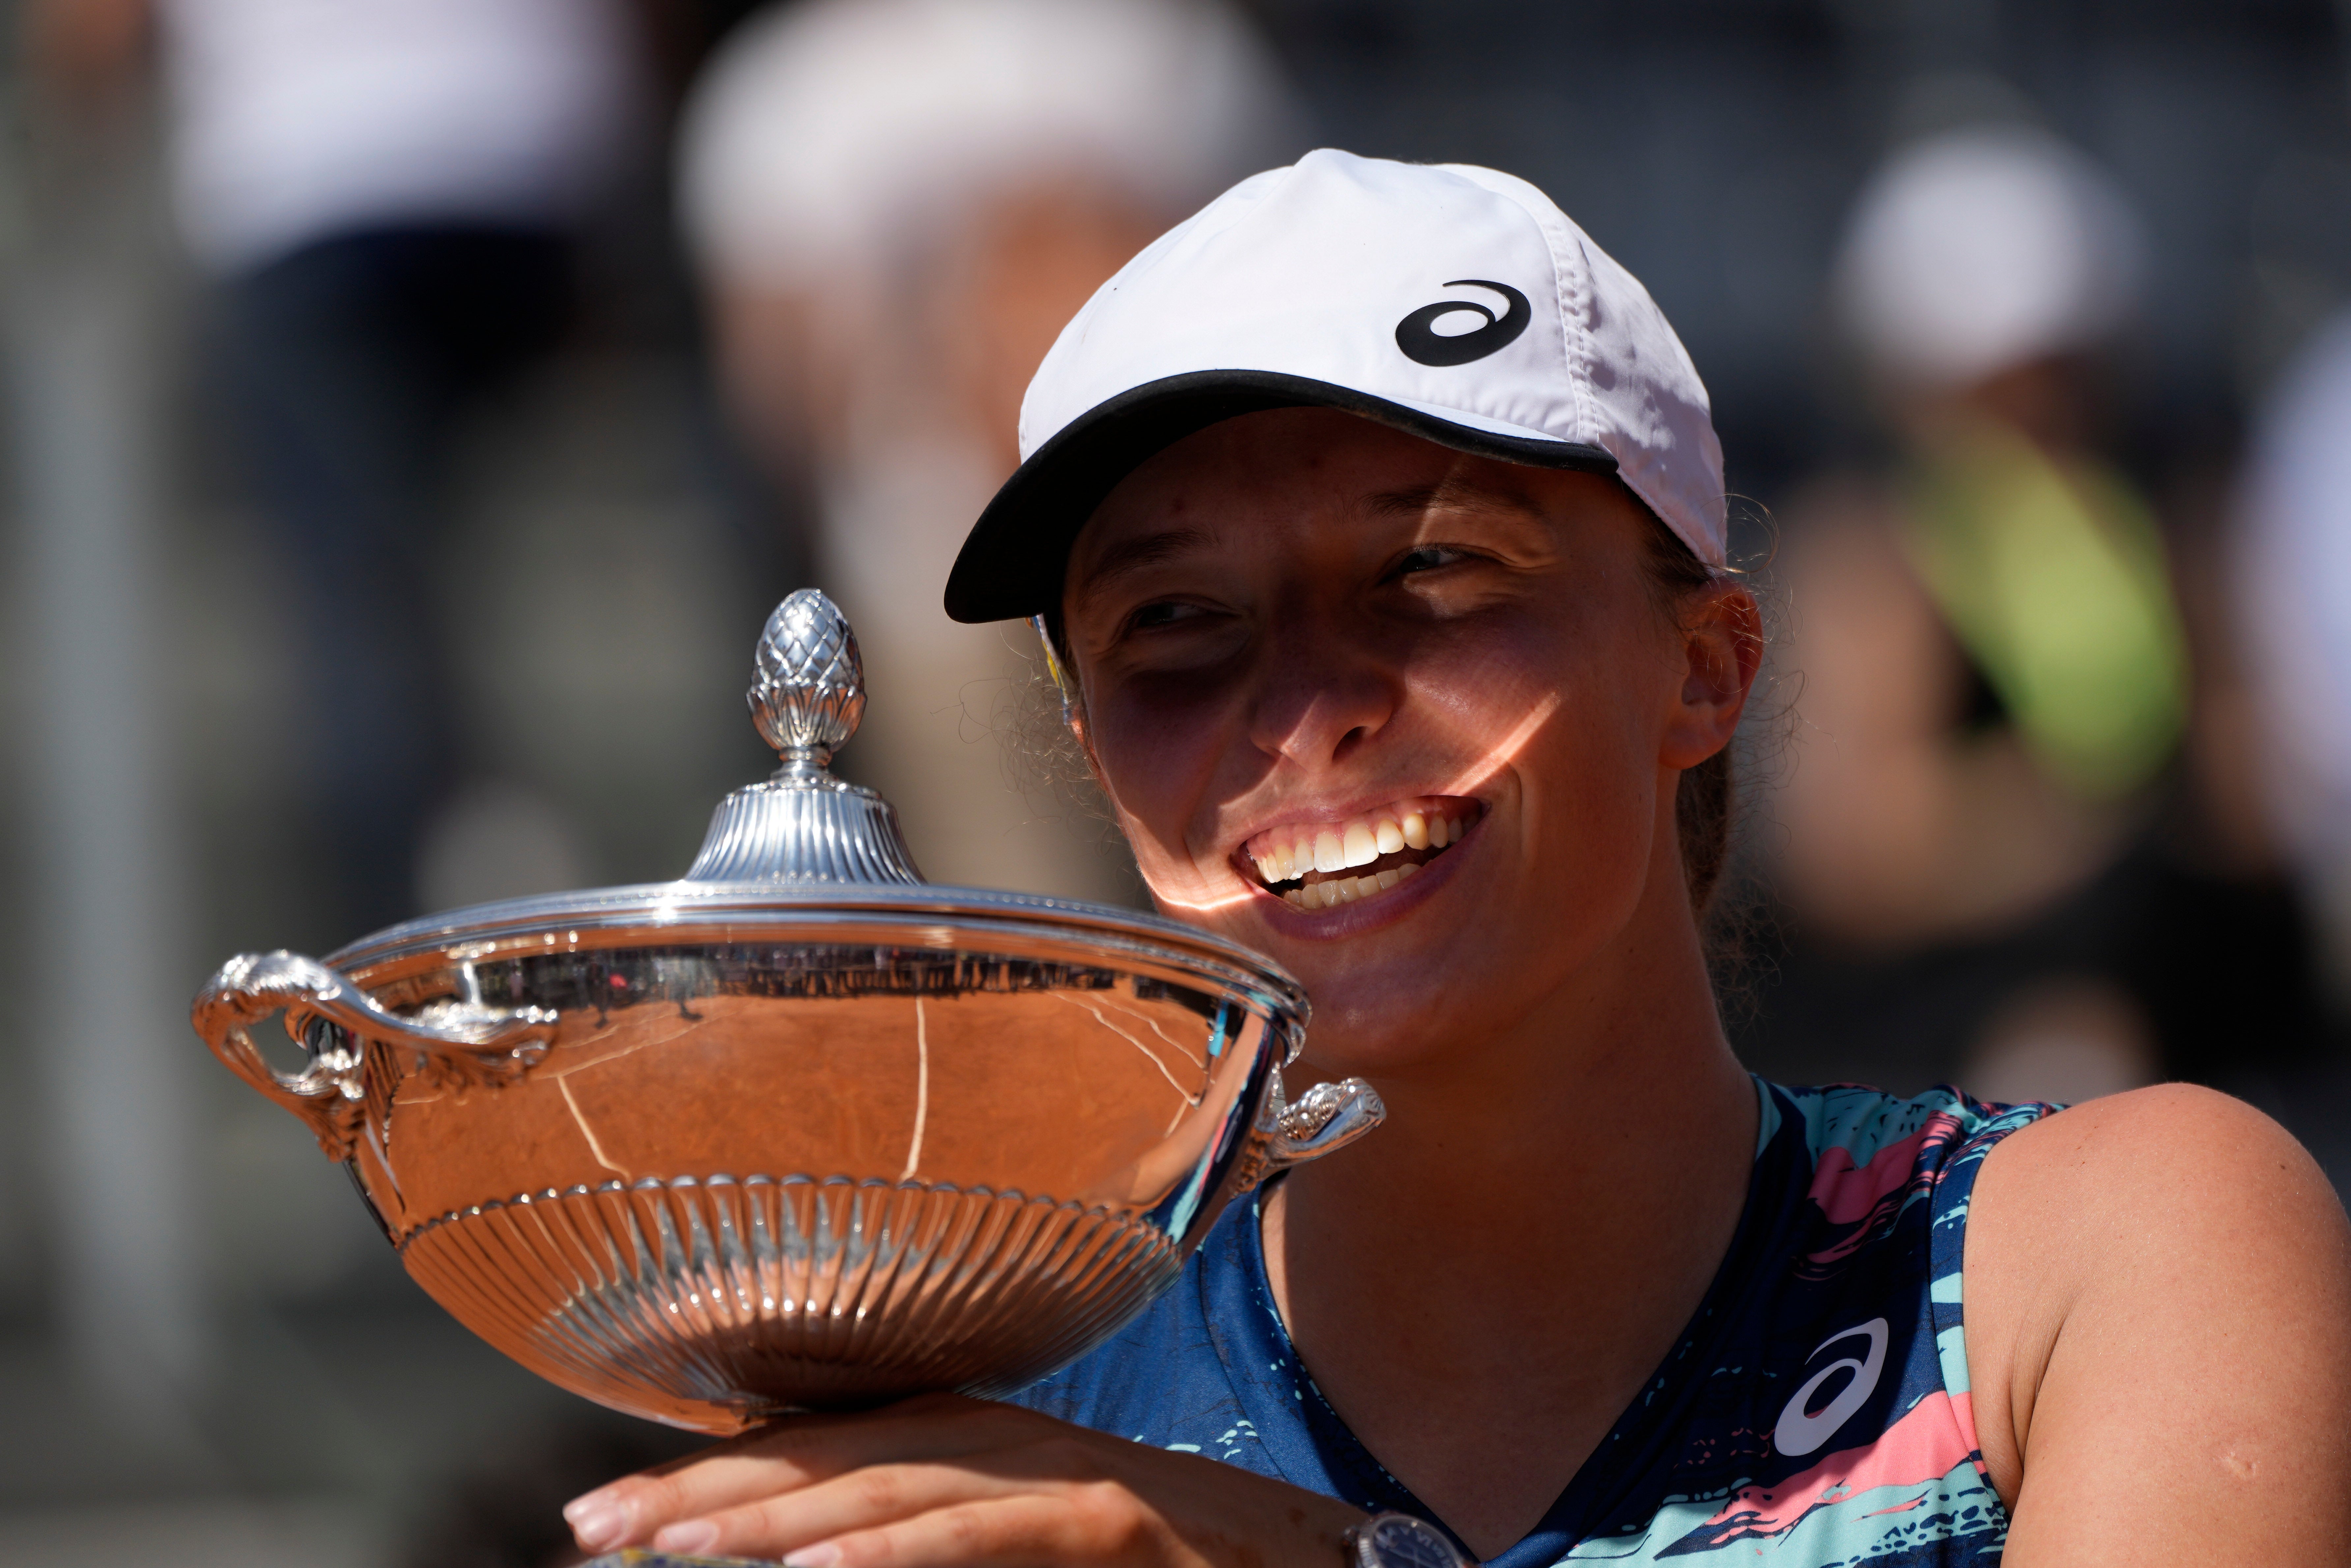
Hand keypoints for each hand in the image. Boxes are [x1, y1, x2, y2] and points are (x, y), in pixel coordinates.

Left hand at [562, 1392, 1367, 1567]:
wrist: (1295, 1559)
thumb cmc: (1140, 1565)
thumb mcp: (1001, 1542)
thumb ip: (911, 1534)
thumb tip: (796, 1556)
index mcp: (961, 1436)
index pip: (802, 1448)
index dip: (696, 1475)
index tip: (596, 1515)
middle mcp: (994, 1434)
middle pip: (822, 1456)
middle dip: (700, 1492)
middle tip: (594, 1526)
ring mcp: (1052, 1471)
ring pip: (888, 1484)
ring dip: (773, 1515)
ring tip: (674, 1546)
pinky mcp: (1106, 1519)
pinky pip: (984, 1533)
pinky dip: (897, 1549)